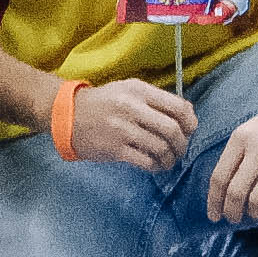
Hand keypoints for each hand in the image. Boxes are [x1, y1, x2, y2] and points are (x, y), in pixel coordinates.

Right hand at [60, 74, 192, 170]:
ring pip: (161, 148)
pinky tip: (155, 165)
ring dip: (170, 158)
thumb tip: (189, 114)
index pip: (178, 107)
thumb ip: (157, 100)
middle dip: (182, 144)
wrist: (67, 115)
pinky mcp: (115, 149)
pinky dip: (156, 166)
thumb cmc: (104, 102)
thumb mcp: (128, 90)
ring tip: (168, 160)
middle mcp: (131, 107)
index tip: (189, 131)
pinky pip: (146, 162)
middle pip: (172, 130)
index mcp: (138, 90)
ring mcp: (122, 129)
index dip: (190, 122)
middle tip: (180, 150)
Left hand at [204, 95, 257, 226]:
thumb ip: (237, 155)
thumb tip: (222, 191)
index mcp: (241, 137)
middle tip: (233, 219)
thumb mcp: (250, 131)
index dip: (214, 200)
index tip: (213, 215)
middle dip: (231, 211)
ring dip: (253, 214)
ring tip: (255, 215)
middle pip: (235, 191)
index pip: (219, 176)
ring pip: (257, 200)